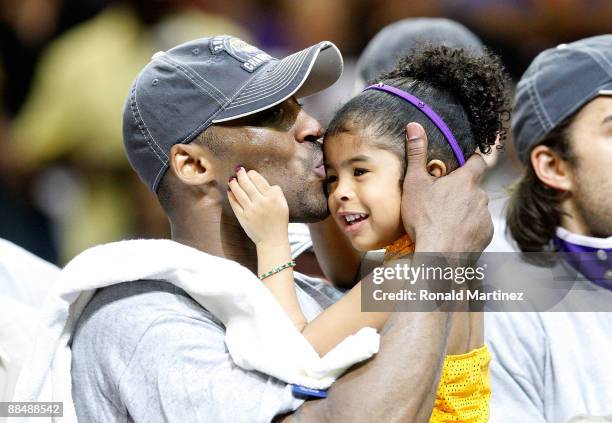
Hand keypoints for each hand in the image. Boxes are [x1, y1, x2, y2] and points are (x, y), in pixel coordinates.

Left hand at [228, 167, 288, 245]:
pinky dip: (231, 196)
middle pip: (247, 184)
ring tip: (232, 179)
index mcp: (272, 198)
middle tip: (238, 170)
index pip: (259, 180)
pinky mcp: (243, 218)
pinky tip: (230, 190)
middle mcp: (261, 202)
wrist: (272, 239)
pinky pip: (235, 204)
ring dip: (234, 183)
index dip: (252, 174)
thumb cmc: (279, 221)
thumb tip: (268, 183)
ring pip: (239, 192)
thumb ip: (277, 192)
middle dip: (241, 175)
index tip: (250, 172)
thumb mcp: (283, 204)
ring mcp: (250, 210)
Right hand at [401, 123, 492, 252]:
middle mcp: (480, 195)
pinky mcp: (486, 235)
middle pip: (473, 187)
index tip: (472, 157)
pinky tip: (452, 234)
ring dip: (464, 210)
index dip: (474, 158)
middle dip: (461, 191)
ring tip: (444, 221)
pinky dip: (468, 228)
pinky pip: (478, 226)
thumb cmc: (426, 219)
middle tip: (441, 199)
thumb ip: (417, 154)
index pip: (478, 160)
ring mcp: (484, 216)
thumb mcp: (415, 183)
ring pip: (475, 208)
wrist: (440, 255)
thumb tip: (414, 126)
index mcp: (465, 180)